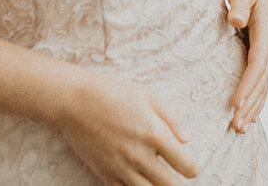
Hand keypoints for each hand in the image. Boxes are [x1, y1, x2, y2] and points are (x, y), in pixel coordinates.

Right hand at [52, 71, 199, 184]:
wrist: (73, 101)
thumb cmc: (112, 92)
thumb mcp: (148, 96)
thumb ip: (172, 119)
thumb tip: (187, 139)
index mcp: (155, 134)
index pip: (185, 166)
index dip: (193, 170)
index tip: (191, 168)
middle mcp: (140, 156)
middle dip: (179, 185)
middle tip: (178, 178)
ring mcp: (121, 168)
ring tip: (160, 181)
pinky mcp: (104, 174)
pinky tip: (139, 183)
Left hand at [223, 0, 267, 132]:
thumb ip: (239, 5)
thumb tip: (236, 20)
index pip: (257, 64)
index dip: (247, 85)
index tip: (235, 103)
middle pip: (262, 80)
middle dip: (250, 104)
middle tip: (236, 125)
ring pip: (264, 84)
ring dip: (254, 106)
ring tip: (240, 127)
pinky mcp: (262, 53)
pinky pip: (261, 81)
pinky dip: (256, 99)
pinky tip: (249, 114)